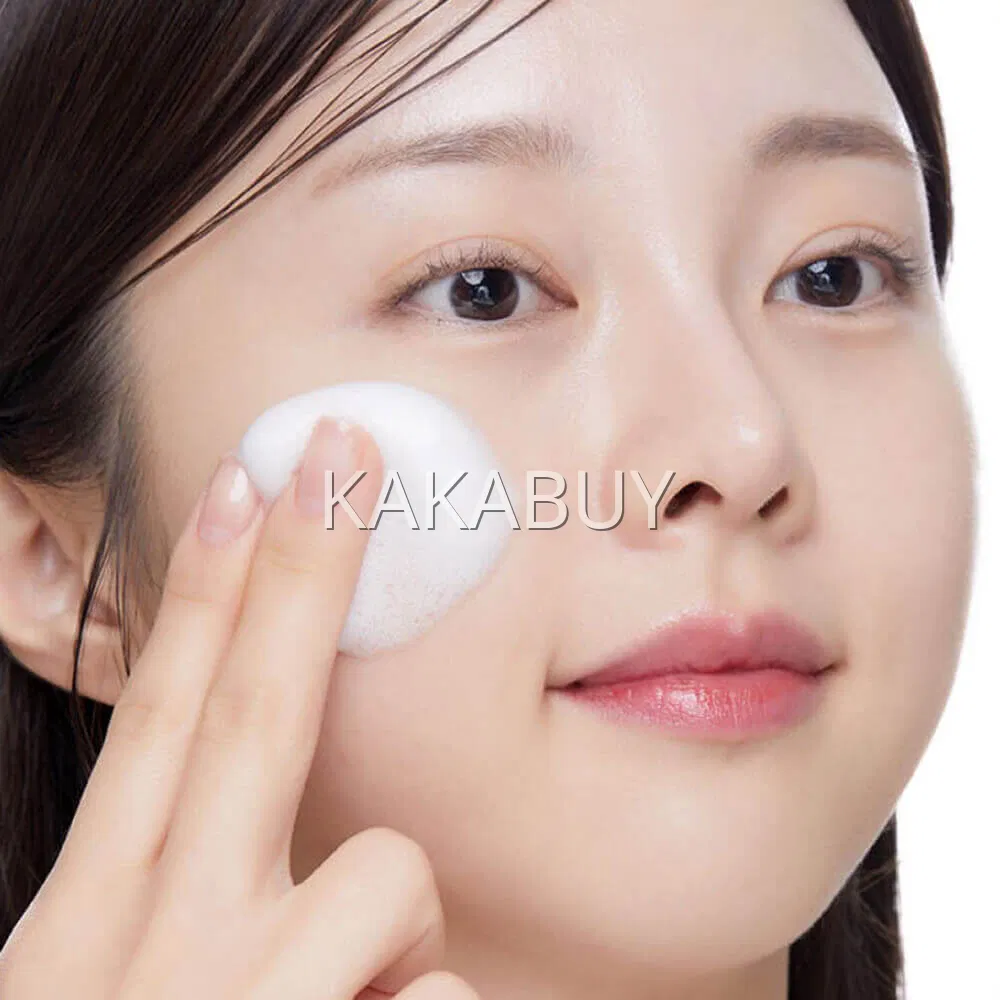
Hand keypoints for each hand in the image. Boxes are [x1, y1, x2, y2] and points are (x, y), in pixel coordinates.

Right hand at [0, 417, 476, 999]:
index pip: (158, 723)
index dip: (202, 594)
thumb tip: (286, 862)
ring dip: (399, 939)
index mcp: (82, 930)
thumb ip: (173, 914)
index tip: (243, 483)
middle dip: (297, 568)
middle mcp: (150, 947)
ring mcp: (236, 995)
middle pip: (249, 713)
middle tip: (342, 446)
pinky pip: (443, 994)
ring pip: (386, 872)